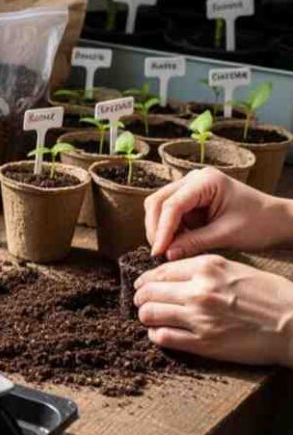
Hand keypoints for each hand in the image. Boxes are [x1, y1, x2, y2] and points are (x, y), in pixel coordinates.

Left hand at [134, 254, 292, 366]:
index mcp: (206, 268)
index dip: (145, 280)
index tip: (142, 285)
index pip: (159, 271)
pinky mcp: (203, 343)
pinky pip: (162, 337)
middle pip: (148, 292)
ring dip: (145, 316)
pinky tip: (161, 333)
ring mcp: (199, 318)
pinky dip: (156, 335)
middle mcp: (198, 291)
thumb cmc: (270, 296)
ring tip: (149, 318)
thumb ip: (202, 268)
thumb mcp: (236, 268)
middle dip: (140, 297)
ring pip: (149, 314)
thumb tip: (173, 273)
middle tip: (141, 302)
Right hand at [143, 167, 292, 259]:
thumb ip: (194, 243)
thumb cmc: (260, 224)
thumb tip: (166, 254)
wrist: (277, 222)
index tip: (157, 252)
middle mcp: (194, 180)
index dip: (161, 230)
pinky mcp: (190, 201)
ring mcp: (190, 188)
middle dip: (156, 229)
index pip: (171, 205)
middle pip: (158, 202)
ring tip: (171, 250)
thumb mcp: (227, 235)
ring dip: (161, 230)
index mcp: (206, 181)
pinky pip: (170, 215)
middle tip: (160, 253)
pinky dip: (170, 231)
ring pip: (159, 208)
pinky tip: (178, 245)